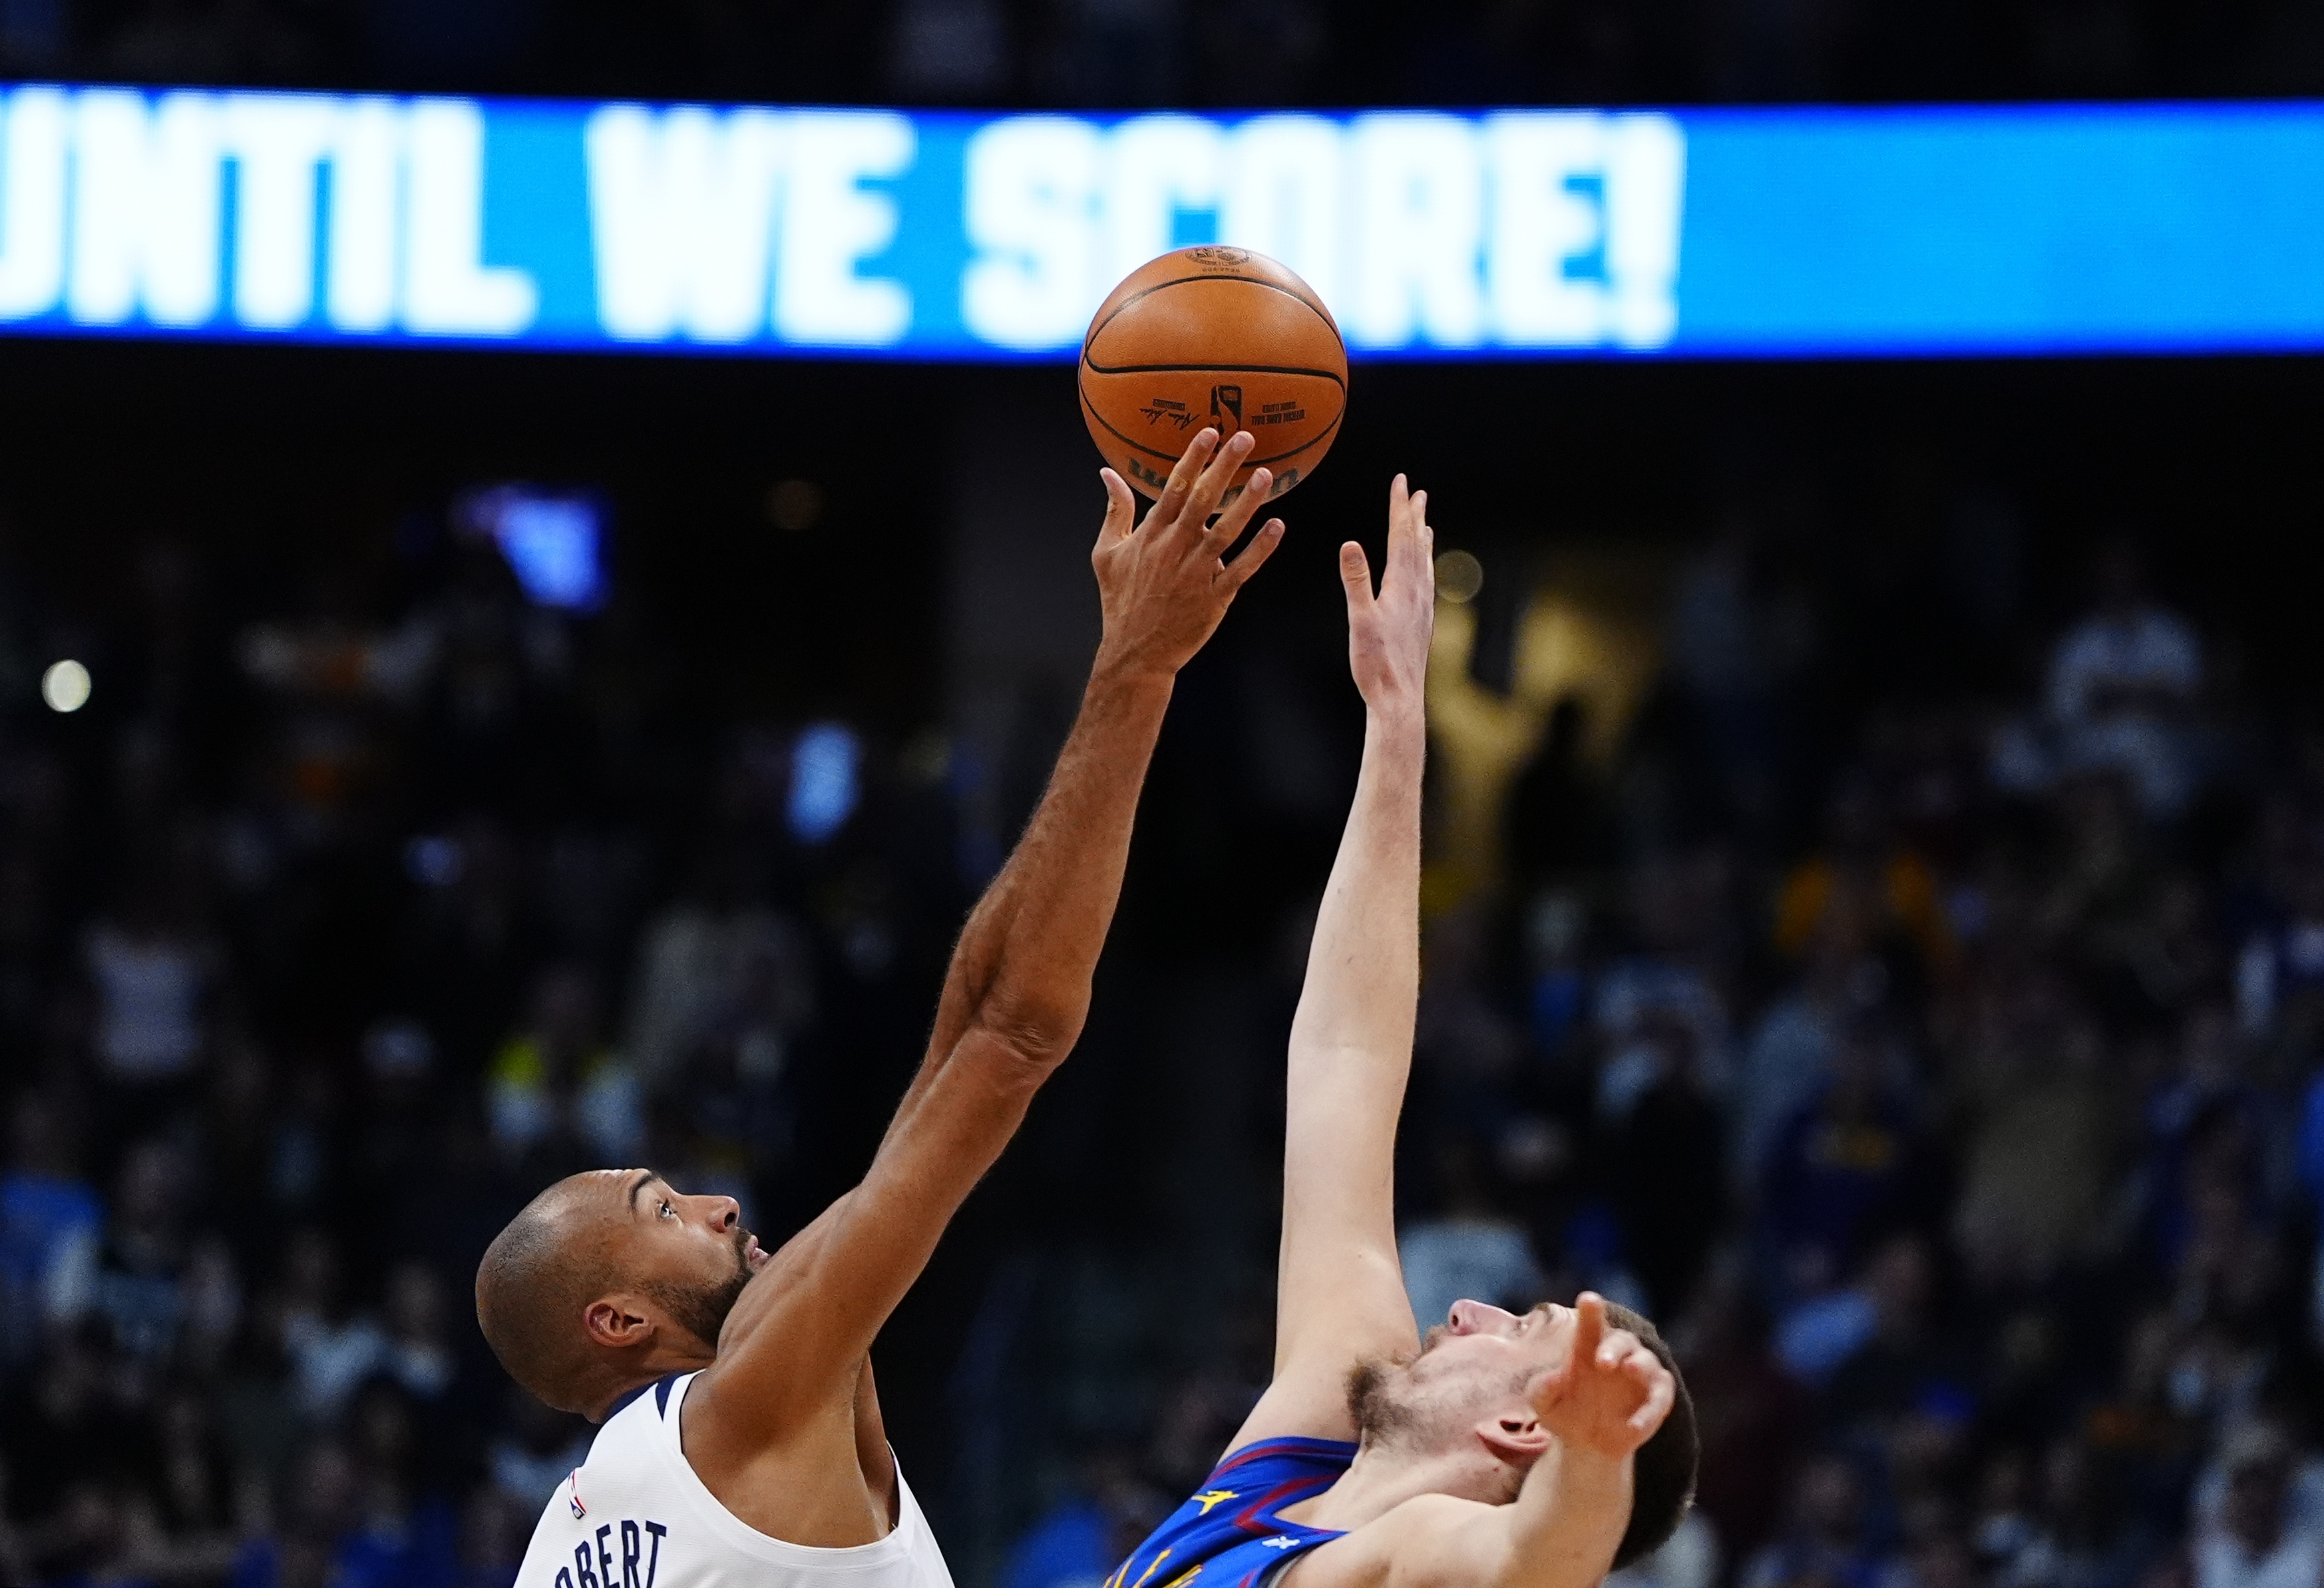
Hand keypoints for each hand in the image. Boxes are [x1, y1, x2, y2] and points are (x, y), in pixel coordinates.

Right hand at [1091, 429, 1285, 680]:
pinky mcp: (1214, 598)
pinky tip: (1277, 527)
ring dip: (1247, 502)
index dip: (1193, 458)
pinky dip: (1260, 549)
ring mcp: (1196, 573)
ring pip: (1226, 531)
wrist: (1135, 653)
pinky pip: (1242, 569)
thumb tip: (1107, 473)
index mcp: (1151, 535)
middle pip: (1203, 500)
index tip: (1210, 432)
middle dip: (1224, 467)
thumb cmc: (1121, 602)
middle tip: (1245, 437)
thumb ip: (1115, 511)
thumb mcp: (1106, 554)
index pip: (1174, 487)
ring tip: (1265, 474)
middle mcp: (1175, 549)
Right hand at [1340, 474, 1433, 712]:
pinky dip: (1424, 568)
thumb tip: (1350, 544)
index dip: (1400, 508)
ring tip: (1425, 525)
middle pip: (1416, 545)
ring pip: (1424, 565)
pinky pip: (1426, 585)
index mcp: (1401, 587)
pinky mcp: (1421, 624)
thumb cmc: (1376, 664)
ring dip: (1422, 541)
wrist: (1400, 700)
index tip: (1402, 482)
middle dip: (1414, 516)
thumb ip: (1355, 582)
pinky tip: (1423, 575)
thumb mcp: (1360, 621)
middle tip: (1416, 492)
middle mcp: (1417, 593)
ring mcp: (1422, 609)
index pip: (1400, 537)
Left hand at [1527, 1293, 1674, 1461]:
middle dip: (1613, 1348)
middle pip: (1622, 1340)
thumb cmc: (1563, 1412)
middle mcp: (1617, 1354)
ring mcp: (1640, 1375)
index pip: (1590, 1323)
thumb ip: (1542, 1389)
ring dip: (1639, 1365)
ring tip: (1629, 1370)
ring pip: (1647, 1362)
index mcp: (1587, 1347)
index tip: (1588, 1299)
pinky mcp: (1656, 1399)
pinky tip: (1634, 1426)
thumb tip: (1552, 1377)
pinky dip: (1650, 1411)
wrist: (1586, 1445)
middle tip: (1602, 1361)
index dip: (1591, 1311)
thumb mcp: (1544, 1404)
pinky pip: (1660, 1398)